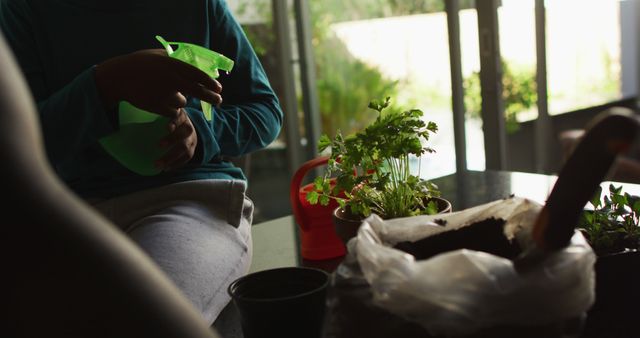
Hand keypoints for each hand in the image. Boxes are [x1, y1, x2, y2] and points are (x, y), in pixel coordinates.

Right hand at [95, 49, 222, 117]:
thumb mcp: (157, 55)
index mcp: (172, 65)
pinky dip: (168, 108)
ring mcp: (165, 94)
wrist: (118, 77)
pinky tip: (157, 100)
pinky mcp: (158, 107)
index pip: (198, 75)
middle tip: (219, 101)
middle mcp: (171, 79)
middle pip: (198, 92)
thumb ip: (174, 58)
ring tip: (163, 93)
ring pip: (182, 102)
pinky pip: (171, 111)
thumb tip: (193, 62)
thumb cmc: (139, 64)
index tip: (219, 88)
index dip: (210, 83)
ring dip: (178, 100)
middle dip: (211, 97)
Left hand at [155, 109, 197, 170]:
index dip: (174, 122)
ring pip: (185, 148)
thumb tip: (125, 122)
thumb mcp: (163, 115)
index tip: (167, 128)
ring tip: (159, 165)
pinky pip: (187, 158)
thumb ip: (151, 116)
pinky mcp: (192, 149)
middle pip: (183, 134)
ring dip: (171, 157)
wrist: (186, 127)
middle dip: (171, 140)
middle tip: (158, 145)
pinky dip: (176, 164)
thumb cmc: (168, 121)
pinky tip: (166, 169)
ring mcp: (192, 139)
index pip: (179, 117)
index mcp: (180, 116)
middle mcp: (188, 127)